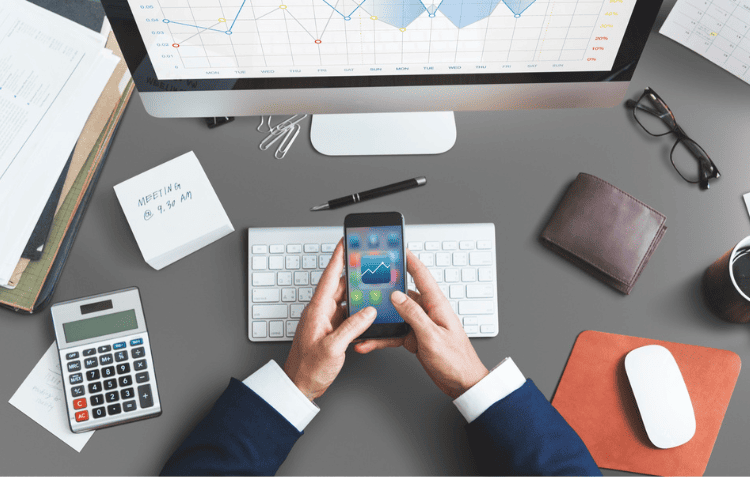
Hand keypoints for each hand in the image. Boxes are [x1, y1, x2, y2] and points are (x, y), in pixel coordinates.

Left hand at [284, 239, 377, 400]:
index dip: (338, 257)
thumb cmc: (308, 369)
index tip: (345, 241)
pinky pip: (346, 315)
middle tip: (368, 262)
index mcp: (317, 310)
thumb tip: (368, 311)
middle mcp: (320, 312)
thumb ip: (352, 327)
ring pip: (344, 301)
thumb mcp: (333, 347)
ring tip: (372, 286)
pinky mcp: (330, 331)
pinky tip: (367, 313)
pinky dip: (357, 312)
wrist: (299, 387)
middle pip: (340, 286)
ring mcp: (325, 321)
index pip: (329, 276)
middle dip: (354, 274)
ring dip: (357, 294)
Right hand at [354, 249, 488, 398]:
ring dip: (379, 318)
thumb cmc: (456, 360)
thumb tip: (397, 296)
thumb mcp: (432, 336)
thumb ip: (414, 314)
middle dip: (385, 288)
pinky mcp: (414, 338)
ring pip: (395, 315)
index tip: (398, 248)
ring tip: (362, 317)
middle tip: (367, 281)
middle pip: (403, 294)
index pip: (422, 276)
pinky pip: (394, 333)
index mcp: (436, 305)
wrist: (462, 383)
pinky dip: (381, 338)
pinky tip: (369, 342)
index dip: (410, 260)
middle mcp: (428, 311)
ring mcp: (420, 324)